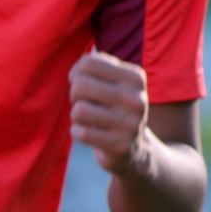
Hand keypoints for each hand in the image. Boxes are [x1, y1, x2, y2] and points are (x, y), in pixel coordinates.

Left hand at [69, 52, 149, 173]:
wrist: (136, 148)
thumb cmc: (115, 108)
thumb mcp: (114, 82)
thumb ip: (97, 66)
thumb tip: (79, 68)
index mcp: (135, 78)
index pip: (89, 63)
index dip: (76, 73)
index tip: (80, 82)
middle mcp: (136, 99)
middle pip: (80, 84)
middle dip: (74, 94)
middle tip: (83, 102)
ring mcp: (130, 124)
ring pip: (79, 110)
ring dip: (75, 115)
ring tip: (87, 118)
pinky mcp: (120, 146)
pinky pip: (82, 133)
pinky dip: (77, 132)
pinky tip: (88, 132)